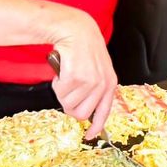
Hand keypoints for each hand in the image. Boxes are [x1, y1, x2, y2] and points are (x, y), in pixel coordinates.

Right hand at [49, 10, 116, 139]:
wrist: (77, 30)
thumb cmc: (84, 51)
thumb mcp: (96, 70)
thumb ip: (93, 89)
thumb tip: (83, 112)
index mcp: (110, 84)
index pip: (104, 112)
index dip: (96, 126)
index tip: (89, 136)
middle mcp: (102, 85)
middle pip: (80, 114)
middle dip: (69, 105)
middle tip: (68, 90)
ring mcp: (90, 82)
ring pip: (67, 104)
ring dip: (62, 91)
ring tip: (67, 75)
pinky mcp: (76, 77)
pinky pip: (60, 92)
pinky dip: (57, 83)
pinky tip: (63, 70)